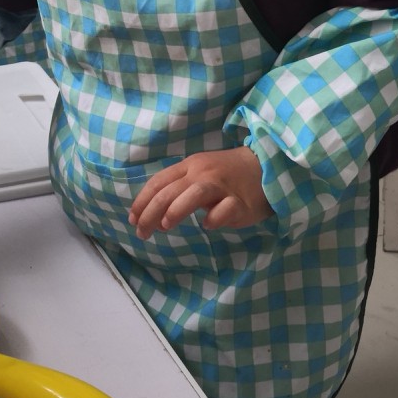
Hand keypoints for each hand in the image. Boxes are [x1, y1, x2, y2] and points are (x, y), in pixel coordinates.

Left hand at [128, 147, 273, 239]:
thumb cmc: (226, 174)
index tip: (132, 218)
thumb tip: (154, 213)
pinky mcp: (241, 201)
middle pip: (172, 190)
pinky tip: (208, 225)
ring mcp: (223, 186)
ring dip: (178, 209)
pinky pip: (226, 208)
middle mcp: (203, 173)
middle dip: (151, 211)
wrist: (265, 165)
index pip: (159, 181)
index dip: (143, 200)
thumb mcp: (199, 172)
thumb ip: (179, 188)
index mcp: (190, 165)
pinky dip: (215, 217)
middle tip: (142, 232)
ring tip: (165, 225)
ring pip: (196, 193)